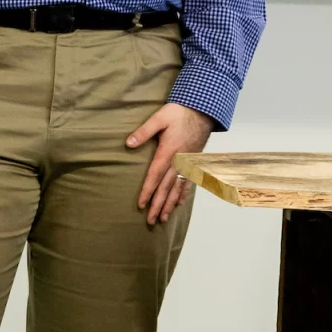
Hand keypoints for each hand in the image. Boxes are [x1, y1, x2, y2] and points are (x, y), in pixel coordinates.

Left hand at [128, 102, 214, 224]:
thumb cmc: (178, 113)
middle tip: (151, 221)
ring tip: (164, 218)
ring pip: (177, 188)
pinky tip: (179, 203)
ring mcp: (187, 163)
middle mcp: (178, 161)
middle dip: (158, 205)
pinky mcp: (193, 162)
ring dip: (170, 204)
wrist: (202, 111)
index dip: (148, 191)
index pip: (155, 176)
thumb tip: (128, 143)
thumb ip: (144, 131)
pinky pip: (188, 182)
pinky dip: (183, 194)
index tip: (141, 205)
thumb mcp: (159, 118)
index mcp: (168, 152)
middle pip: (166, 187)